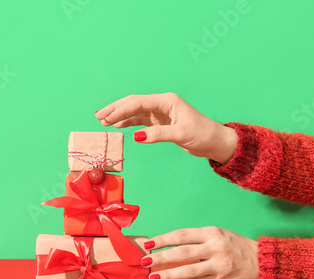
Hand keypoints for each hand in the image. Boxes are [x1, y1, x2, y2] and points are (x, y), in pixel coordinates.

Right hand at [95, 93, 237, 163]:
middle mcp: (162, 104)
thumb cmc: (202, 134)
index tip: (107, 117)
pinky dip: (128, 123)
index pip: (138, 102)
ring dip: (119, 116)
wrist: (214, 142)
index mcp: (167, 101)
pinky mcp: (160, 123)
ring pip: (135, 112)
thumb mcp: (181, 134)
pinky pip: (140, 120)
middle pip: (133, 103)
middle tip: (99, 116)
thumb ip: (158, 134)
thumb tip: (136, 137)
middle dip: (115, 109)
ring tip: (104, 122)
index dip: (121, 109)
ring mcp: (160, 113)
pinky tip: (118, 126)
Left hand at [142, 226, 257, 278]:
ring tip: (153, 277)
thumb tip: (168, 246)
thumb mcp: (217, 235)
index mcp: (212, 233)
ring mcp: (219, 266)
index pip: (182, 235)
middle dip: (161, 258)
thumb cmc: (235, 246)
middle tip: (145, 262)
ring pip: (189, 271)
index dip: (163, 239)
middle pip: (182, 253)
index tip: (149, 244)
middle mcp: (215, 248)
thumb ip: (196, 240)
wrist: (262, 261)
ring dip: (169, 275)